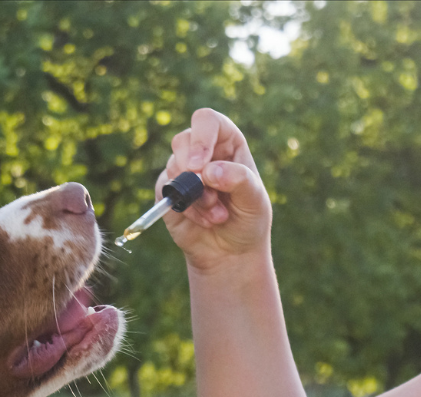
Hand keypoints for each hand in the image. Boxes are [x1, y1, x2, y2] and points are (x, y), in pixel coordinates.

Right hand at [157, 108, 272, 272]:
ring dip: (195, 196)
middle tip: (209, 194)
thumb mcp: (254, 199)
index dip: (201, 137)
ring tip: (217, 214)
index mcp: (227, 143)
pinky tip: (204, 220)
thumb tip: (209, 171)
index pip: (207, 121)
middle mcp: (203, 153)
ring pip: (173, 168)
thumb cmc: (248, 219)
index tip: (199, 165)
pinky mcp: (167, 192)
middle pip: (182, 140)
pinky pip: (166, 192)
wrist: (230, 251)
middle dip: (191, 168)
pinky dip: (186, 209)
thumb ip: (238, 180)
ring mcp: (182, 172)